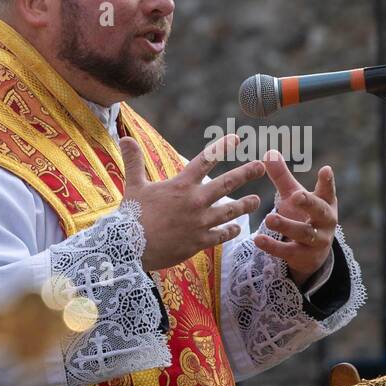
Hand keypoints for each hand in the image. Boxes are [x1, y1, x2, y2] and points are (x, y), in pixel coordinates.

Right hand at [119, 133, 264, 272]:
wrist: (130, 247)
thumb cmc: (131, 215)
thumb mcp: (133, 185)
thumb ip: (134, 161)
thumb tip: (124, 138)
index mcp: (181, 185)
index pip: (205, 160)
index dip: (222, 147)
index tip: (237, 138)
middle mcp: (195, 201)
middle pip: (227, 184)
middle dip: (246, 173)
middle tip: (262, 166)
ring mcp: (200, 222)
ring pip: (230, 211)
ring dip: (245, 205)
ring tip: (257, 201)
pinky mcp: (200, 242)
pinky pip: (221, 235)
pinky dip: (231, 231)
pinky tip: (237, 228)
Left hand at [254, 150, 337, 285]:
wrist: (311, 253)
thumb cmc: (303, 215)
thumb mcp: (294, 196)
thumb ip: (283, 177)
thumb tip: (269, 152)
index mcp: (325, 202)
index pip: (328, 190)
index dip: (327, 181)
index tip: (325, 170)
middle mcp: (325, 221)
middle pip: (319, 211)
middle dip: (309, 203)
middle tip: (296, 195)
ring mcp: (317, 240)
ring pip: (304, 233)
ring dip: (286, 225)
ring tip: (269, 218)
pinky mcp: (304, 256)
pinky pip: (288, 251)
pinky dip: (273, 246)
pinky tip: (258, 239)